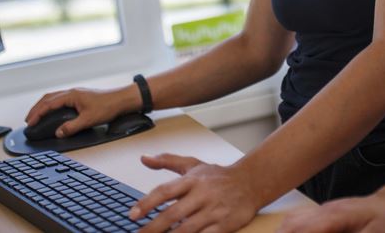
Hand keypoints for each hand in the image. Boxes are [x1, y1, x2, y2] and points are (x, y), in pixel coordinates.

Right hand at [24, 86, 130, 136]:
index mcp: (71, 95)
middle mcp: (72, 92)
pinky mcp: (80, 97)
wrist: (122, 100)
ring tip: (37, 115)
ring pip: (54, 97)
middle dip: (36, 108)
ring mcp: (76, 94)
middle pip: (48, 98)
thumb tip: (58, 133)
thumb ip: (72, 127)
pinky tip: (53, 112)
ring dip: (43, 106)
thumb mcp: (88, 119)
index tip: (30, 123)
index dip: (37, 114)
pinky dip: (52, 105)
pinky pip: (60, 99)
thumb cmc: (108, 107)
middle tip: (28, 120)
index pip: (48, 104)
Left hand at [130, 154, 259, 232]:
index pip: (165, 191)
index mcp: (193, 180)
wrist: (251, 183)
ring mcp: (213, 212)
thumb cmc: (219, 176)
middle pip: (173, 214)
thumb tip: (144, 158)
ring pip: (187, 229)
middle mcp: (202, 195)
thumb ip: (167, 161)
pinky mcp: (224, 226)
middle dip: (154, 227)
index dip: (147, 203)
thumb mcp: (193, 164)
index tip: (133, 214)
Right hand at [277, 186, 384, 232]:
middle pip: (294, 223)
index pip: (307, 229)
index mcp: (337, 216)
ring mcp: (322, 209)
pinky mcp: (322, 213)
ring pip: (293, 220)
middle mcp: (325, 210)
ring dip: (283, 231)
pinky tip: (284, 232)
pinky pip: (298, 218)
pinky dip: (288, 227)